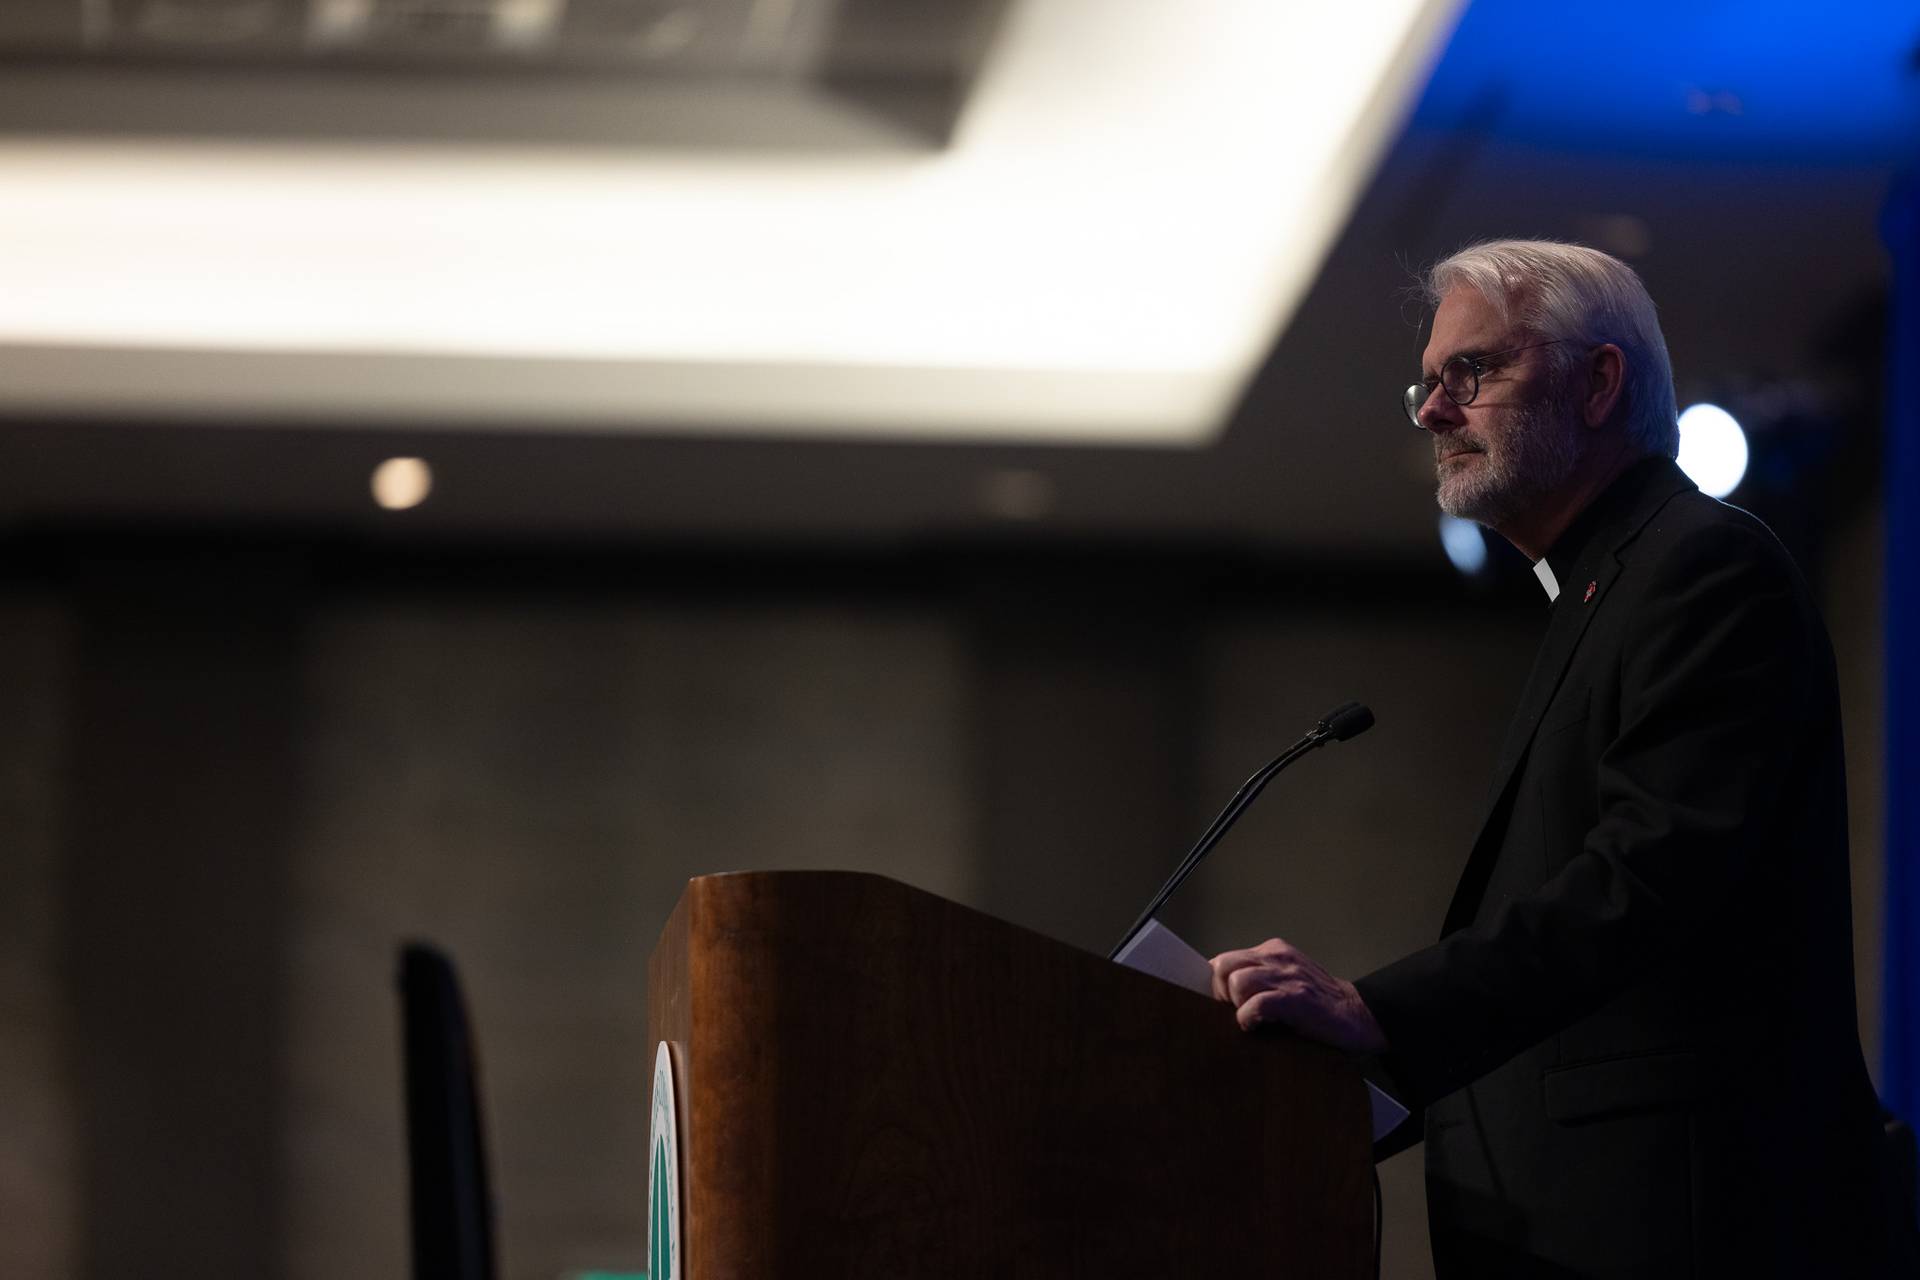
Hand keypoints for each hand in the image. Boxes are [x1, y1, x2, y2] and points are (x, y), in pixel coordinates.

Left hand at [1209, 937, 1387, 1053]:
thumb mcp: (1286, 979)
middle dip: (1220, 991)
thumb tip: (1219, 992)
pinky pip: (1256, 1004)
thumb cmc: (1318, 1003)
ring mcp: (1287, 976)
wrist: (1358, 1014)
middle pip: (1224, 965)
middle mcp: (1277, 958)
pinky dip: (1249, 1019)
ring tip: (1249, 1018)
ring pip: (1237, 982)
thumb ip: (1259, 978)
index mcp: (1273, 951)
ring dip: (1236, 1005)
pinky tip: (1258, 1026)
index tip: (1219, 1000)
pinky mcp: (1295, 998)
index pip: (1226, 958)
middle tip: (1232, 1009)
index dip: (1216, 982)